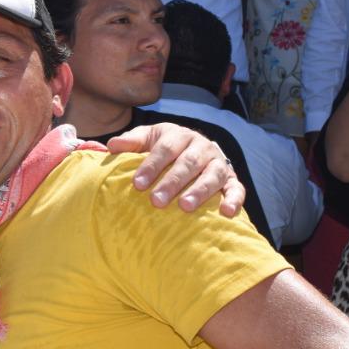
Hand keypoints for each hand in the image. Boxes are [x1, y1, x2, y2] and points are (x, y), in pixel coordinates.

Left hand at [106, 123, 243, 214]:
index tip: (137, 184)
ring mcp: (218, 163)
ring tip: (185, 206)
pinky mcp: (232, 179)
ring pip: (212, 175)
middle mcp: (202, 147)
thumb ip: (132, 142)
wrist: (195, 147)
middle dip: (172, 182)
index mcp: (179, 135)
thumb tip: (112, 145)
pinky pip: (237, 188)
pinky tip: (226, 213)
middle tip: (156, 201)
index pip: (165, 149)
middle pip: (188, 163)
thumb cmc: (165, 147)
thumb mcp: (148, 138)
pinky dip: (234, 200)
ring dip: (199, 191)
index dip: (151, 166)